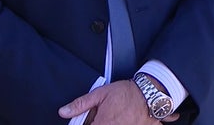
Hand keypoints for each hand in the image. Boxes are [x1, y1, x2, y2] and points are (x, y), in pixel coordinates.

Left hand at [58, 80, 179, 123]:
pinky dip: (123, 124)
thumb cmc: (126, 92)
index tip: (90, 120)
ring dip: (111, 123)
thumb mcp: (100, 93)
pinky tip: (124, 119)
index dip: (87, 124)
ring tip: (116, 117)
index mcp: (102, 124)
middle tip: (104, 116)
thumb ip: (81, 104)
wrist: (150, 94)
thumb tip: (63, 112)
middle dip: (99, 123)